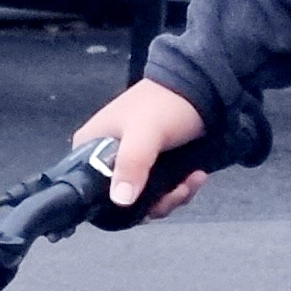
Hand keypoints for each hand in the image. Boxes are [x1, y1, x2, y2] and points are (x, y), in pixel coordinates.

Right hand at [71, 80, 209, 220]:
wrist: (201, 87)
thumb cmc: (164, 104)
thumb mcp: (145, 132)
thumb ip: (132, 163)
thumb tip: (120, 200)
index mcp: (89, 146)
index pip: (88, 190)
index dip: (115, 204)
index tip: (144, 203)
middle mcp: (104, 158)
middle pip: (121, 200)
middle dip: (154, 203)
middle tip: (177, 192)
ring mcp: (130, 163)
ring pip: (144, 199)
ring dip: (171, 197)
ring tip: (191, 181)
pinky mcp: (152, 167)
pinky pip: (159, 191)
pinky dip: (178, 190)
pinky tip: (195, 176)